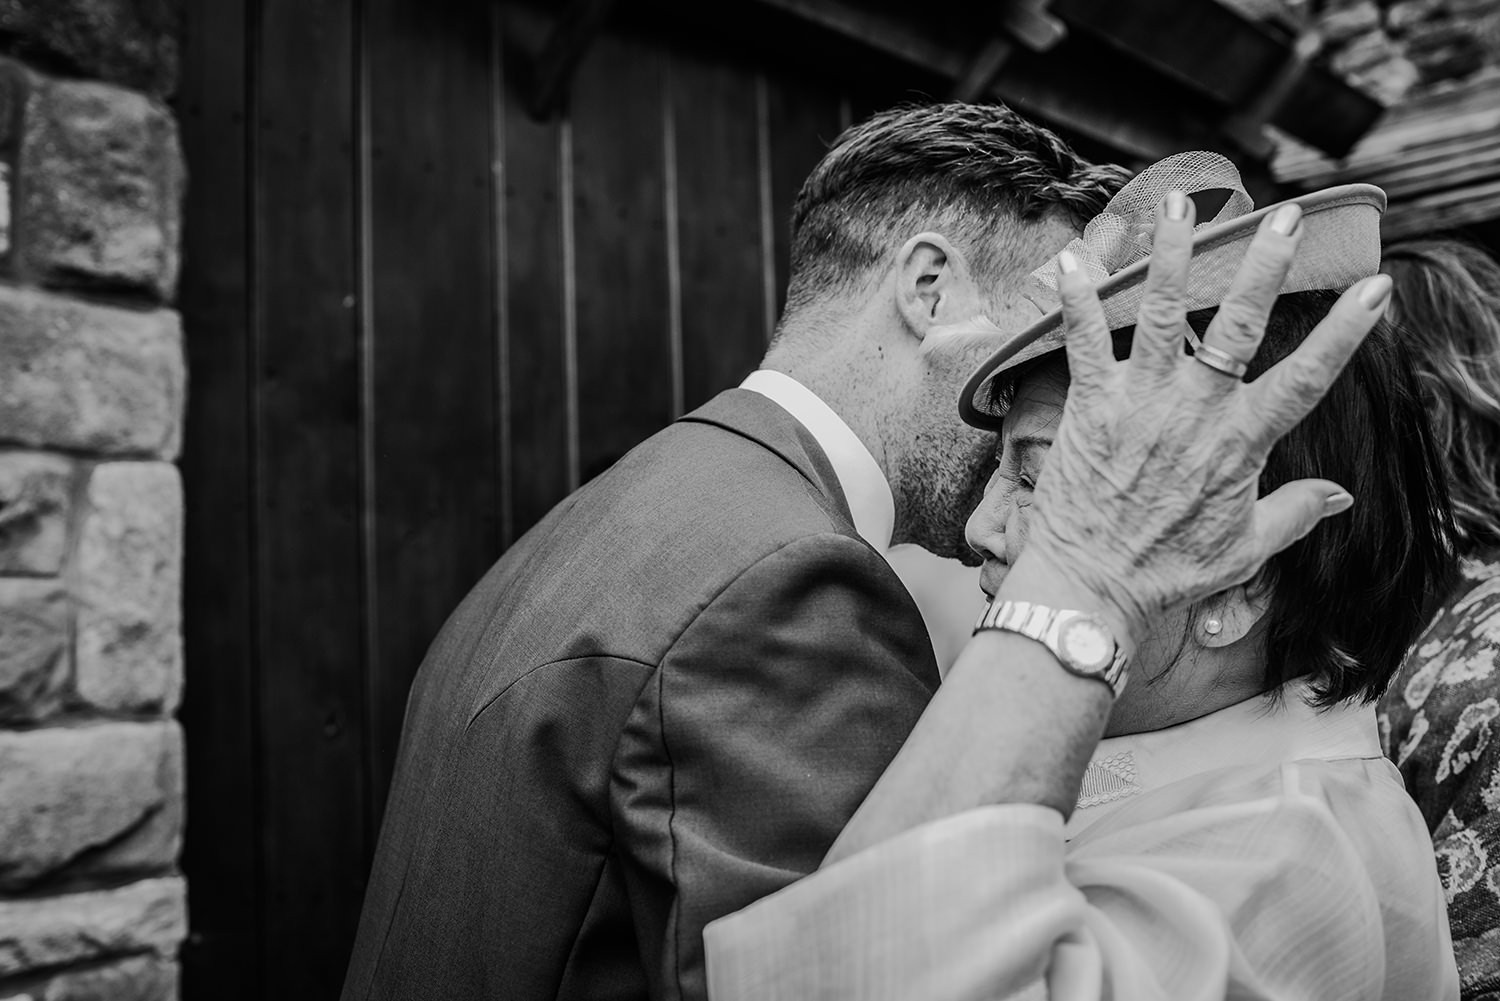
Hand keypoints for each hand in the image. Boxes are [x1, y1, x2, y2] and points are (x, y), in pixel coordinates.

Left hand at [1021, 192, 1392, 644]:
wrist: (1091, 588)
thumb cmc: (1168, 572)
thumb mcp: (1245, 549)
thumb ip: (1294, 513)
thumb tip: (1340, 496)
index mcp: (1241, 441)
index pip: (1307, 376)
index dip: (1344, 331)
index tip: (1376, 288)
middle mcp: (1194, 410)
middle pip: (1237, 325)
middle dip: (1262, 265)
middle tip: (1282, 217)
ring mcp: (1140, 402)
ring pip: (1160, 314)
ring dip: (1168, 254)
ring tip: (1178, 204)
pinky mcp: (1090, 405)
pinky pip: (1083, 340)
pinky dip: (1078, 297)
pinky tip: (1074, 256)